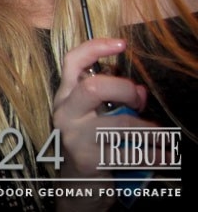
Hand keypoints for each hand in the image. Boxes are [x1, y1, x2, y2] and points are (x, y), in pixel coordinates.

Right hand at [52, 38, 154, 210]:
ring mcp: (74, 137)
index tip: (121, 43)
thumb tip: (139, 91)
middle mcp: (65, 113)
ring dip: (150, 130)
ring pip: (119, 124)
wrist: (77, 185)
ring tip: (163, 136)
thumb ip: (112, 98)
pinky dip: (154, 156)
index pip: (72, 62)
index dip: (95, 47)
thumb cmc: (91, 143)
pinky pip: (130, 154)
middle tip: (140, 100)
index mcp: (65, 96)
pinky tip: (165, 156)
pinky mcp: (88, 160)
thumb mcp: (94, 115)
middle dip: (125, 90)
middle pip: (94, 88)